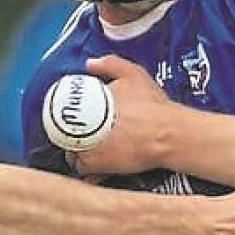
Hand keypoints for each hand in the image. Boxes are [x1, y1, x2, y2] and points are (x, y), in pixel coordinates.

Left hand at [66, 55, 180, 174]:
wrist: (167, 133)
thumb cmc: (153, 106)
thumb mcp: (134, 74)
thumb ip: (111, 64)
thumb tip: (90, 64)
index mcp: (88, 103)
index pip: (68, 112)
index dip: (71, 117)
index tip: (79, 120)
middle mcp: (83, 126)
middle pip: (68, 134)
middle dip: (74, 137)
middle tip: (87, 136)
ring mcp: (87, 147)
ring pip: (73, 154)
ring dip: (80, 154)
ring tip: (92, 152)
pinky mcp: (96, 166)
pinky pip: (84, 170)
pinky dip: (89, 170)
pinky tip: (96, 169)